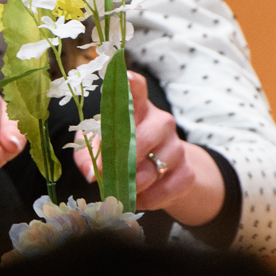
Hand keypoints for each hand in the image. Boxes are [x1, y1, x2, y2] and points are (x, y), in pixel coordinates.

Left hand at [71, 76, 216, 220]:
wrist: (163, 174)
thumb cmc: (123, 152)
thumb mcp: (100, 147)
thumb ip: (88, 153)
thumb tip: (90, 171)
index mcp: (136, 107)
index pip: (136, 87)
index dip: (128, 82)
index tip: (122, 76)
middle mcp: (160, 121)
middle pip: (140, 137)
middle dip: (118, 161)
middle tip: (103, 175)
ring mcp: (177, 145)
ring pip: (151, 169)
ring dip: (132, 185)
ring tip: (121, 189)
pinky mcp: (187, 171)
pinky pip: (164, 189)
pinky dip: (148, 199)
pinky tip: (140, 198)